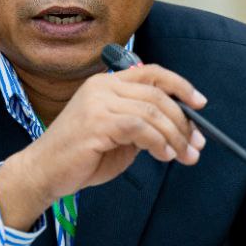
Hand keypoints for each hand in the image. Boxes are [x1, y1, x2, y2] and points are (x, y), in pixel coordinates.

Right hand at [0, 64, 206, 229]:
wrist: (45, 172)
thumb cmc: (81, 156)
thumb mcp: (119, 135)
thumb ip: (143, 125)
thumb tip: (180, 128)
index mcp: (107, 83)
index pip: (151, 73)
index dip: (180, 85)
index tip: (200, 104)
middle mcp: (102, 86)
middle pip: (157, 94)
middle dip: (183, 121)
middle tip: (196, 144)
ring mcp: (98, 102)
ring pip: (152, 112)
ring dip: (174, 136)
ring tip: (183, 155)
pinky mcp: (97, 122)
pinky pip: (139, 127)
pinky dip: (158, 142)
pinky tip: (163, 156)